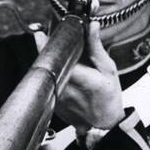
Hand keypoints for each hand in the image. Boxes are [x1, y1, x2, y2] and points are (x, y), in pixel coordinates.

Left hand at [55, 20, 124, 135]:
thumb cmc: (109, 96)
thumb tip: (92, 27)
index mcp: (83, 79)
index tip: (41, 35)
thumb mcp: (108, 69)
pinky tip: (64, 76)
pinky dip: (53, 76)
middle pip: (49, 64)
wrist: (104, 123)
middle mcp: (66, 89)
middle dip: (49, 52)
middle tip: (52, 42)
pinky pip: (48, 84)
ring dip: (52, 64)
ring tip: (64, 62)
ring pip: (47, 74)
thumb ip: (96, 47)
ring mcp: (57, 97)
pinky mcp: (52, 103)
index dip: (45, 46)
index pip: (58, 59)